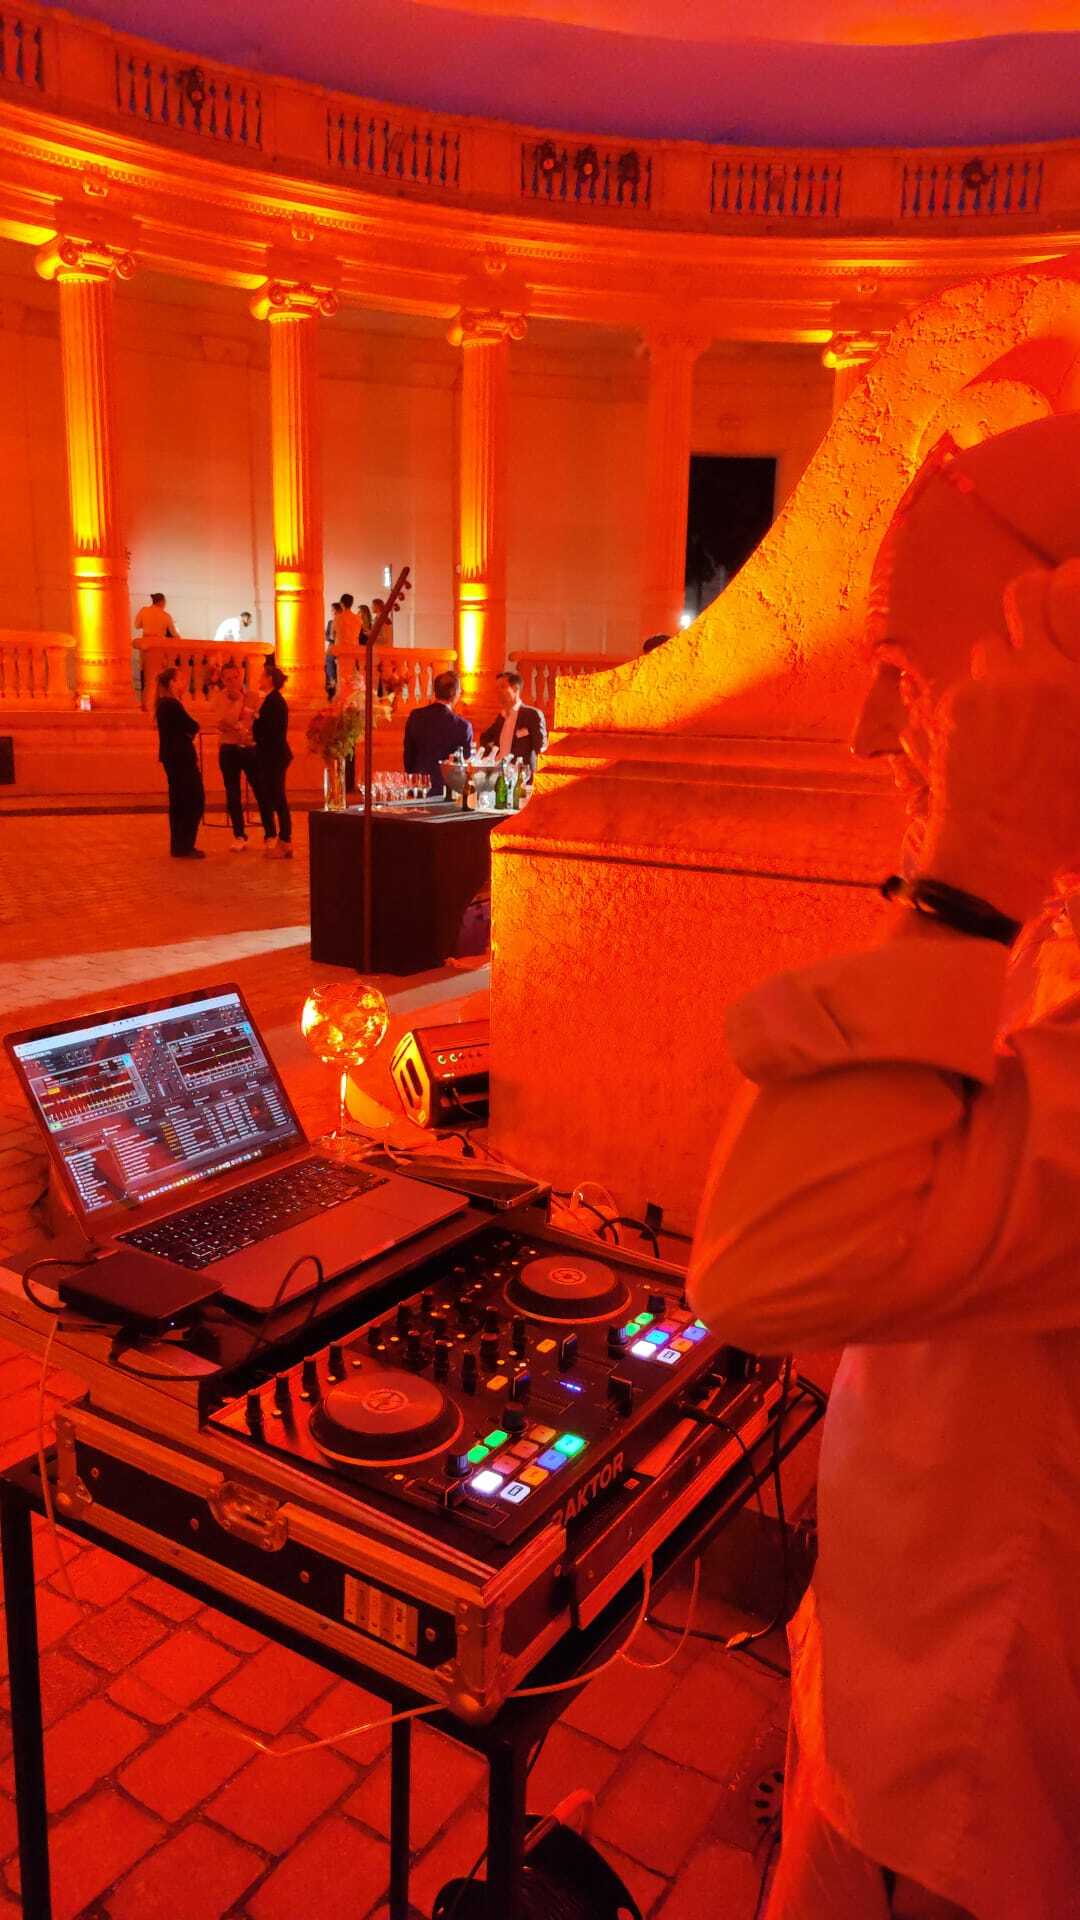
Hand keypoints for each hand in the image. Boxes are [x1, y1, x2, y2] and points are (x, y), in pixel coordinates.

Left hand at [920, 560, 1079, 922]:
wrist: (999, 855)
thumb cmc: (1062, 822)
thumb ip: (1074, 695)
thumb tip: (1064, 679)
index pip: (1071, 592)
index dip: (1065, 584)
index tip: (1064, 586)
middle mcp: (1042, 671)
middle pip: (1024, 595)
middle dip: (1027, 602)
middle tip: (1030, 623)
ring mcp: (994, 684)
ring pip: (989, 647)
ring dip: (999, 666)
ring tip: (1006, 708)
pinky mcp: (954, 703)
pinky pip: (963, 684)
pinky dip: (970, 703)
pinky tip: (978, 739)